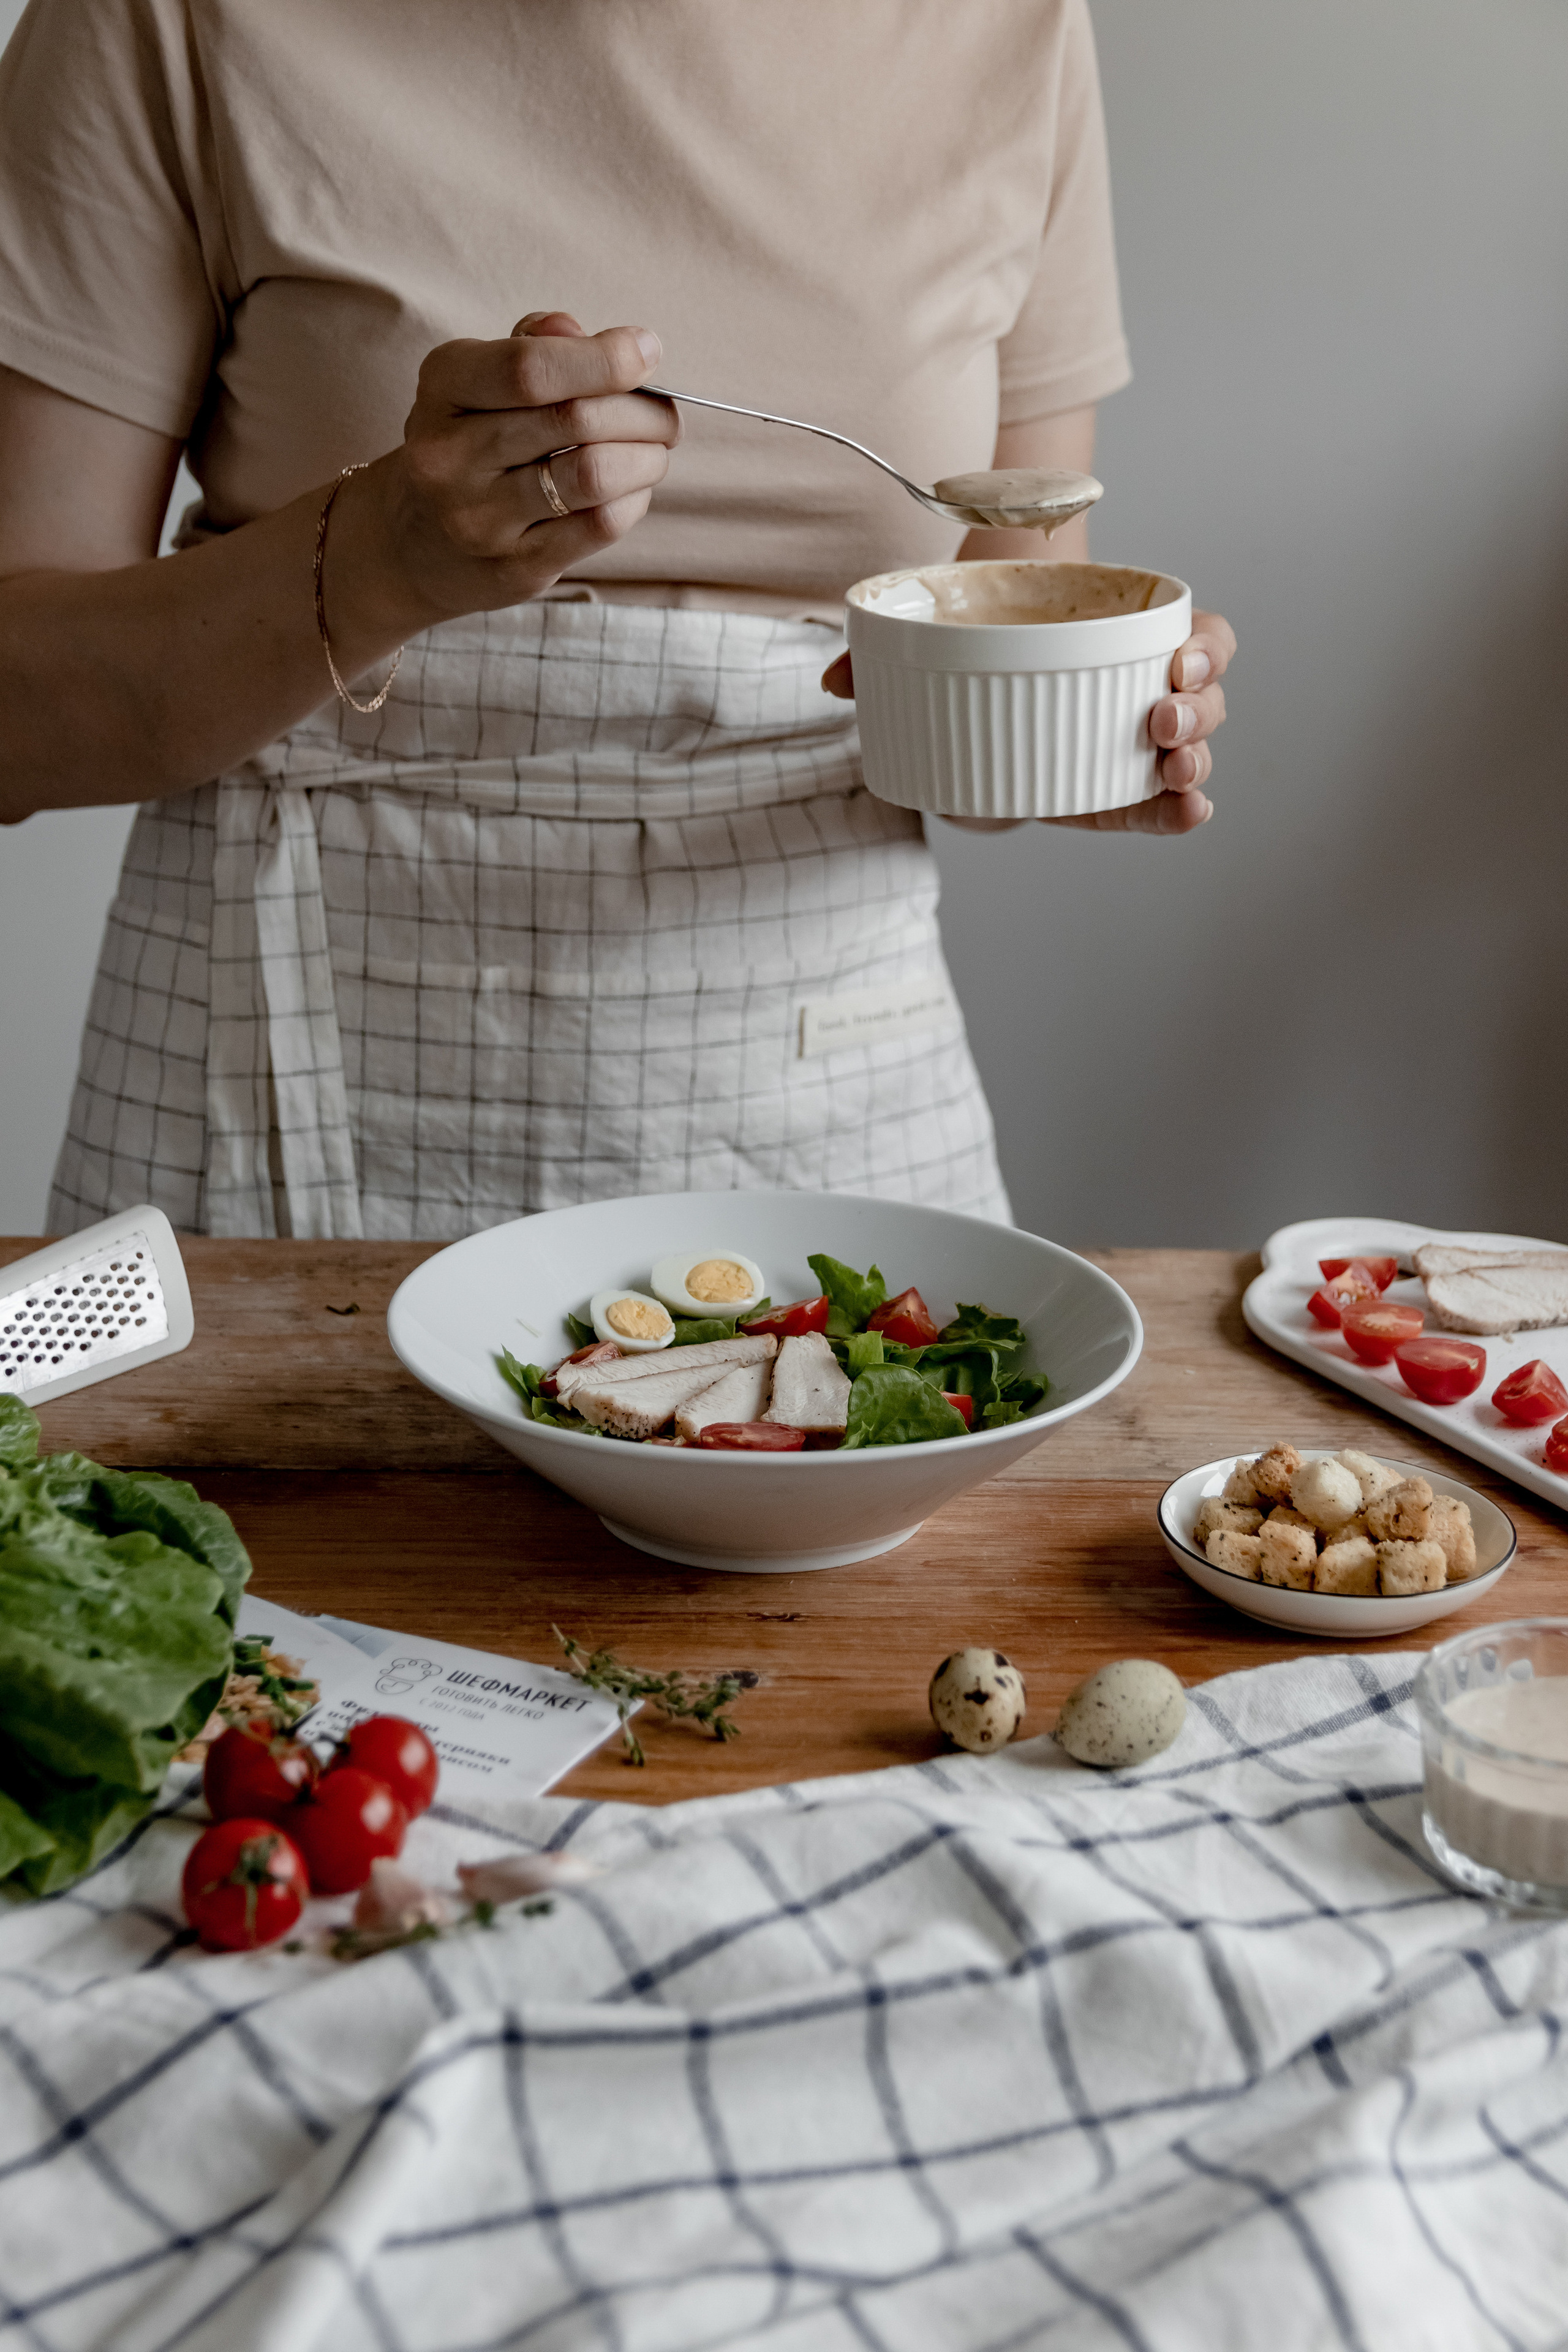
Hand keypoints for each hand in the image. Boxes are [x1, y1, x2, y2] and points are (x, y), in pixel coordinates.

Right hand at [340, 311, 678, 637]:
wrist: (409, 545)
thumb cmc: (465, 444)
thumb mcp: (478, 381)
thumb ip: (537, 346)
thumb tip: (607, 340)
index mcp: (443, 388)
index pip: (530, 368)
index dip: (604, 358)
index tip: (647, 352)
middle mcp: (450, 455)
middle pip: (573, 419)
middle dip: (642, 412)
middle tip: (665, 415)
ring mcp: (481, 519)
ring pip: (594, 474)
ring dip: (646, 457)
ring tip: (654, 451)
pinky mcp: (516, 568)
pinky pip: (600, 525)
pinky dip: (634, 499)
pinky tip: (633, 489)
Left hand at [820, 609, 1236, 836]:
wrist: (981, 689)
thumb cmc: (985, 640)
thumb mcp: (946, 629)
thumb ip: (887, 650)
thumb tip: (837, 679)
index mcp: (1128, 637)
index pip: (1199, 636)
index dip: (1206, 650)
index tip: (1182, 662)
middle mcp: (1146, 690)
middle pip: (1206, 700)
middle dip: (1198, 713)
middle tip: (1162, 722)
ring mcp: (1136, 748)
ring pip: (1194, 753)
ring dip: (1193, 765)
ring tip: (1175, 776)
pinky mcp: (1116, 795)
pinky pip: (1160, 805)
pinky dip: (1177, 813)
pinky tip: (1186, 816)